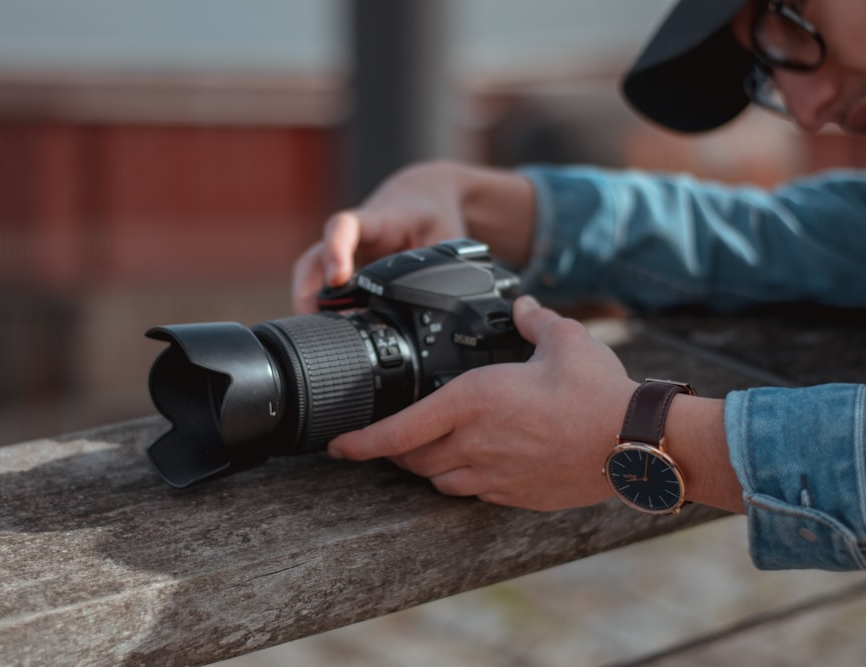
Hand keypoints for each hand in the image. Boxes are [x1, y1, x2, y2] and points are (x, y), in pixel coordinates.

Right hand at [291, 161, 535, 313]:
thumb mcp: (447, 241)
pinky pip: (319, 286)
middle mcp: (351, 237)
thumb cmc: (435, 218)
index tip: (339, 277)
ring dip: (307, 304)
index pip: (345, 227)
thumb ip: (445, 271)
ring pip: (311, 275)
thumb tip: (453, 315)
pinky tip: (325, 333)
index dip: (338, 249)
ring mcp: (343, 253)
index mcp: (377, 221)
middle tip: (315, 325)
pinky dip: (318, 308)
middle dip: (308, 292)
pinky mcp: (342, 267)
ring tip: (315, 339)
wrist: (425, 198)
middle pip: (314, 259)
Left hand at [328, 295, 638, 511]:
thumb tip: (523, 306)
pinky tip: (474, 464)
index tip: (337, 446)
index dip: (360, 443)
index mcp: (473, 401)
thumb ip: (535, 320)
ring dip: (425, 466)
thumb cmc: (597, 392)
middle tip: (389, 438)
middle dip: (393, 451)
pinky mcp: (514, 497)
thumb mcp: (565, 340)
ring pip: (437, 480)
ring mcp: (493, 475)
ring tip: (428, 450)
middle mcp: (473, 443)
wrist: (635, 444)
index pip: (398, 431)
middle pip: (411, 459)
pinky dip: (460, 480)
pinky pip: (471, 492)